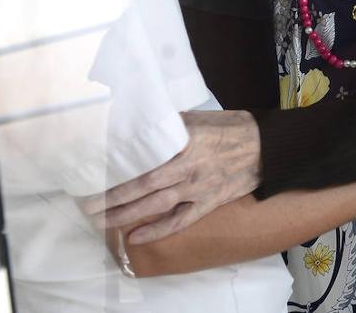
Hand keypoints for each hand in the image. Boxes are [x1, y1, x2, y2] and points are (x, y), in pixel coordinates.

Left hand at [81, 110, 261, 243]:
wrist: (270, 147)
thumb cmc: (234, 127)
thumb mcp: (200, 117)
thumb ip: (172, 123)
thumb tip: (141, 123)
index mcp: (186, 143)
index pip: (144, 159)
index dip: (117, 169)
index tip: (93, 173)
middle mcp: (189, 168)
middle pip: (142, 186)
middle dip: (111, 197)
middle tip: (85, 204)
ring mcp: (199, 188)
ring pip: (156, 205)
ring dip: (126, 214)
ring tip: (101, 220)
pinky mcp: (210, 202)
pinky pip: (180, 221)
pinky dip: (158, 231)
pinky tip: (135, 237)